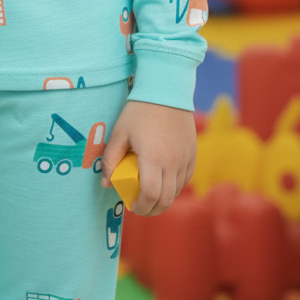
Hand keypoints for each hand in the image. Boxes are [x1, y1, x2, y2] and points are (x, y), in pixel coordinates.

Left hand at [101, 99, 195, 215]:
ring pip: (177, 191)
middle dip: (153, 209)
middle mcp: (173, 162)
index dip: (142, 206)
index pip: (150, 195)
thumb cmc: (139, 111)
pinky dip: (175, 186)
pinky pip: (185, 178)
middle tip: (141, 208)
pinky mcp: (193, 153)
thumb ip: (111, 159)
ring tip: (151, 196)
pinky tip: (164, 182)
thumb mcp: (120, 132)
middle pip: (166, 199)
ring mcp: (185, 159)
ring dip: (164, 199)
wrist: (166, 90)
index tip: (133, 206)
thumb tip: (106, 182)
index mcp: (153, 158)